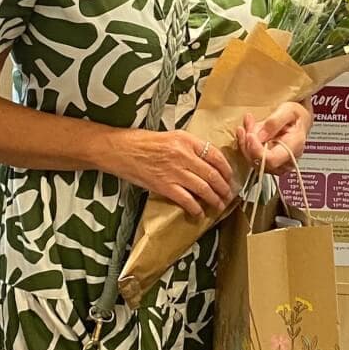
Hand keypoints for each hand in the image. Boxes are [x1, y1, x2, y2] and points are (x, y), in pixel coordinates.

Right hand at [111, 128, 234, 221]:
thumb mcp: (170, 137)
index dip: (226, 169)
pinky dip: (195, 208)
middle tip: (228, 194)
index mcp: (186, 140)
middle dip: (224, 187)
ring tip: (219, 205)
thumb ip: (188, 147)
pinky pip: (186, 200)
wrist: (119, 149)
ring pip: (203, 188)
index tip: (229, 177)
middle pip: (212, 174)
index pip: (215, 155)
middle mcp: (183, 155)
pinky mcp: (164, 186)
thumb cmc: (141, 142)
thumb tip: (205, 161)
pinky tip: (199, 212)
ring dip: (214, 199)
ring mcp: (174, 171)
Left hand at [238, 101, 312, 175]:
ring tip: (249, 123)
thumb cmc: (295, 117)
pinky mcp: (268, 163)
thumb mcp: (288, 111)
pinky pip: (251, 158)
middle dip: (248, 142)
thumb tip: (260, 136)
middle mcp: (286, 160)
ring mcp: (277, 165)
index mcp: (295, 147)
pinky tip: (247, 130)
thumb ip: (274, 122)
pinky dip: (246, 143)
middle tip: (248, 123)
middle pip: (259, 161)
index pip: (272, 159)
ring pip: (252, 160)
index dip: (257, 150)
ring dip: (245, 142)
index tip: (249, 134)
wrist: (297, 122)